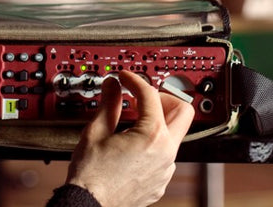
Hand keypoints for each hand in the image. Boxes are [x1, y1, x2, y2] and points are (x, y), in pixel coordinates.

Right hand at [66, 71, 194, 206]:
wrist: (88, 206)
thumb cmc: (91, 176)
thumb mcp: (97, 131)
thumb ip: (109, 103)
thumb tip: (113, 86)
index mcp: (152, 136)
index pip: (151, 95)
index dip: (135, 80)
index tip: (125, 78)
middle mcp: (166, 153)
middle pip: (183, 111)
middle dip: (164, 98)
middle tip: (143, 97)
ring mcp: (165, 169)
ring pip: (175, 135)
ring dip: (159, 122)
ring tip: (133, 122)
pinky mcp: (160, 182)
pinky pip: (166, 155)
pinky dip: (154, 144)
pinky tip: (132, 145)